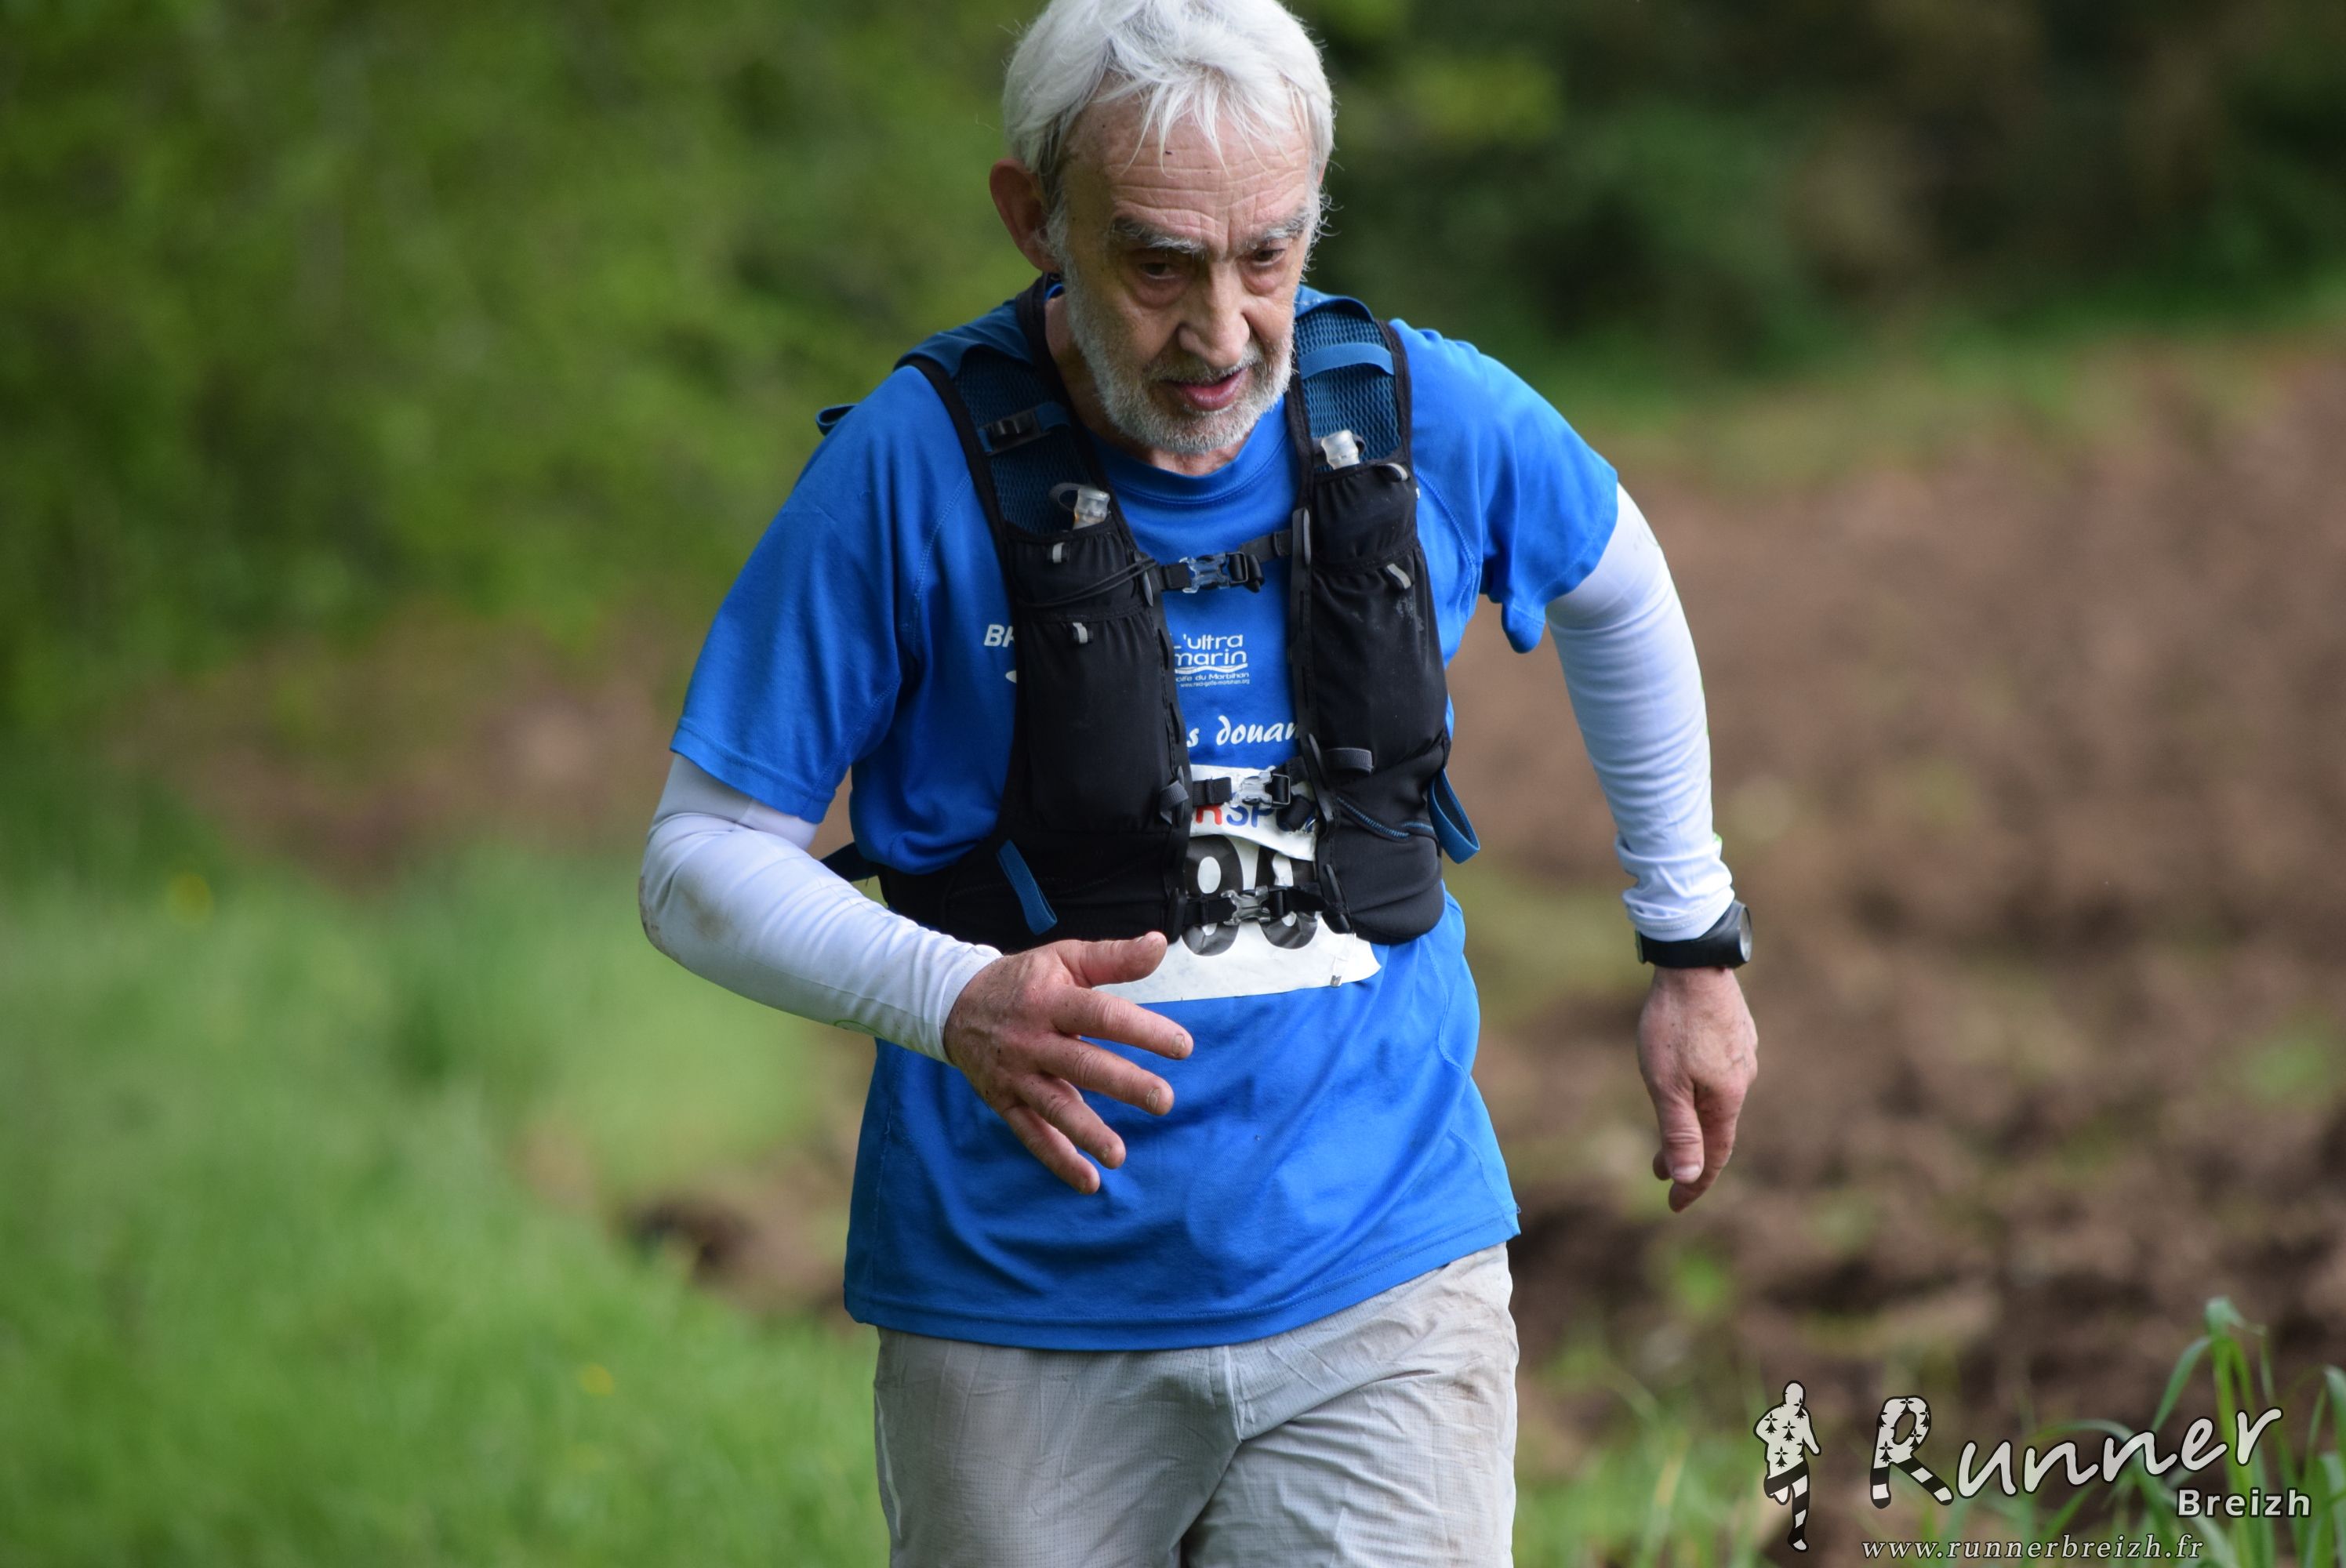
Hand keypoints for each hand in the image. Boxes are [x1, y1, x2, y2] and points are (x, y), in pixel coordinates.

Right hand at [940, 931, 1191, 1193]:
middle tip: (1163, 1100)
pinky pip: (1032, 1135)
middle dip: (1124, 1084)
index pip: (1102, 1015)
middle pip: (1082, 1065)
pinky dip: (1059, 1160)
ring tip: (1119, 1155)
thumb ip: (1114, 956)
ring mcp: (1017, 1076)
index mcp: (1052, 1001)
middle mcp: (1033, 1041)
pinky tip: (1089, 1181)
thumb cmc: (1025, 981)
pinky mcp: (1005, 1102)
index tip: (1183, 1046)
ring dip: (1087, 1133)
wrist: (955, 1005)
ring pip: (1054, 1107)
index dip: (1143, 1030)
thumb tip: (1159, 944)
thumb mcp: (1065, 958)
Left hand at [1636, 964, 1757, 1211]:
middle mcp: (1742, 1080)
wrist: (1694, 961)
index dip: (1694, 1183)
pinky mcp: (1735, 1033)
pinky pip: (1719, 1076)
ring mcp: (1742, 1055)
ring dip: (1694, 1122)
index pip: (1713, 1155)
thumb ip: (1678, 1130)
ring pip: (1718, 1101)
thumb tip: (1688, 1177)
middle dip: (1690, 1155)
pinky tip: (1688, 1084)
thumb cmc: (1675, 1024)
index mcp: (1726, 1099)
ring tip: (1668, 1131)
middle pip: (1716, 1130)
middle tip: (1661, 1174)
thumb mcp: (1666, 1083)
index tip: (1674, 1205)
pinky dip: (1700, 1094)